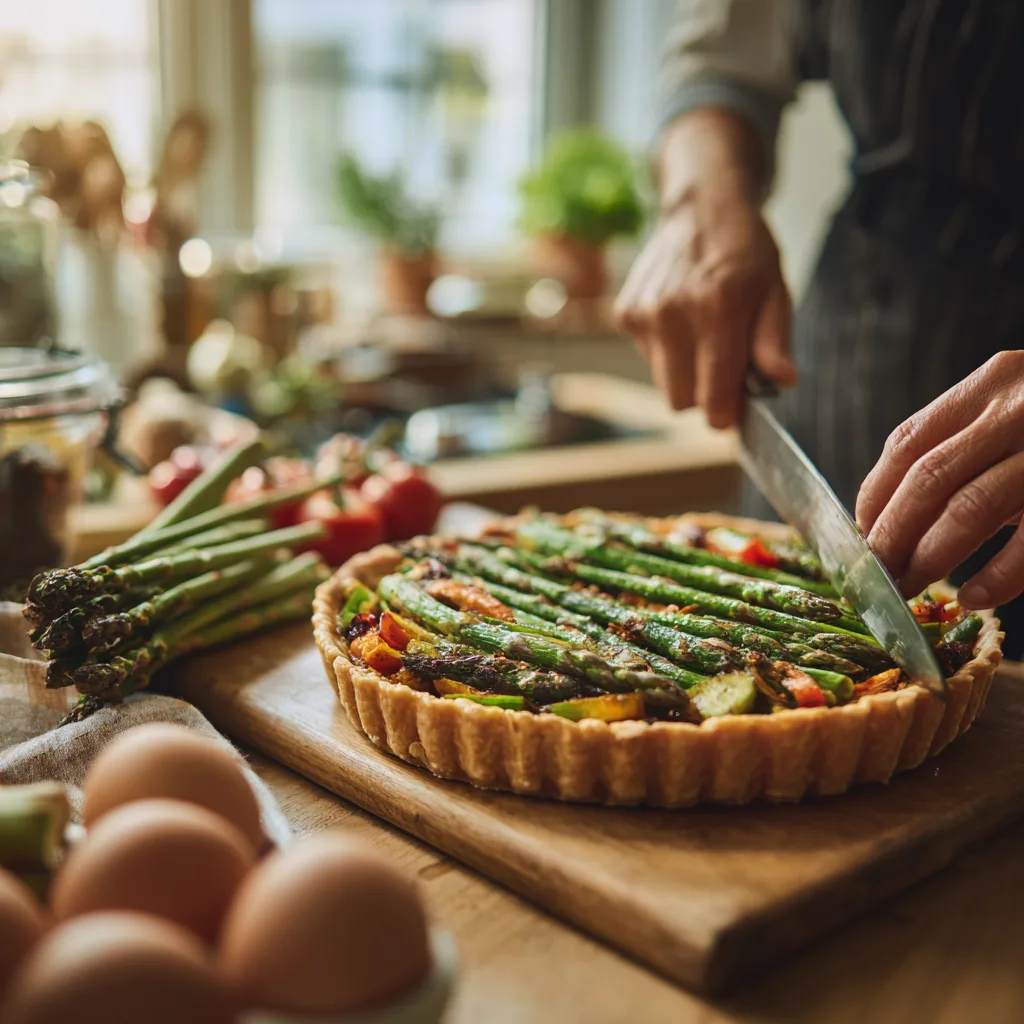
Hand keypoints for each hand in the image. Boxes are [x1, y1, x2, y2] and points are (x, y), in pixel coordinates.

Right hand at [614, 110, 795, 428]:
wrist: (701, 207)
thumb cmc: (744, 251)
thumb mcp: (775, 291)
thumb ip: (775, 341)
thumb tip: (782, 381)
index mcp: (716, 310)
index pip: (712, 397)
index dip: (725, 413)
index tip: (734, 409)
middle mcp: (672, 314)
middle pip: (680, 401)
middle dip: (704, 393)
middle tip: (724, 364)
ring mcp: (643, 314)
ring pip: (663, 382)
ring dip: (685, 370)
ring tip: (702, 332)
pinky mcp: (625, 313)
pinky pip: (648, 358)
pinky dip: (666, 349)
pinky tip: (681, 317)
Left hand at [856, 351, 1023, 607]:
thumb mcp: (1018, 416)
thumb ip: (964, 448)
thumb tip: (886, 520)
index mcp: (995, 381)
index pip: (907, 443)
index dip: (873, 497)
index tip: (860, 538)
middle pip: (928, 478)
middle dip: (893, 536)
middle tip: (878, 577)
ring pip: (972, 508)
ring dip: (931, 558)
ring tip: (913, 589)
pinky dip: (996, 575)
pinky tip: (974, 596)